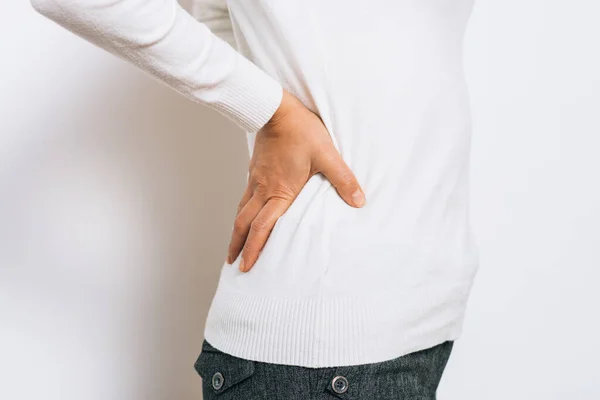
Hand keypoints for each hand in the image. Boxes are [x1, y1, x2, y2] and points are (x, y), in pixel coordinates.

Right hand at [227, 90, 365, 271]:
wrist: (275, 108)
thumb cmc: (301, 130)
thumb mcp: (327, 154)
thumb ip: (343, 179)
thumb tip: (359, 201)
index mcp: (280, 191)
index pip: (262, 227)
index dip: (254, 249)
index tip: (248, 266)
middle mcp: (263, 189)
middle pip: (244, 224)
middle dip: (239, 247)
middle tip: (235, 265)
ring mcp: (256, 180)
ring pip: (241, 211)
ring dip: (236, 232)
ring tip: (234, 246)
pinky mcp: (255, 171)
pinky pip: (244, 197)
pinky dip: (241, 212)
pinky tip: (244, 214)